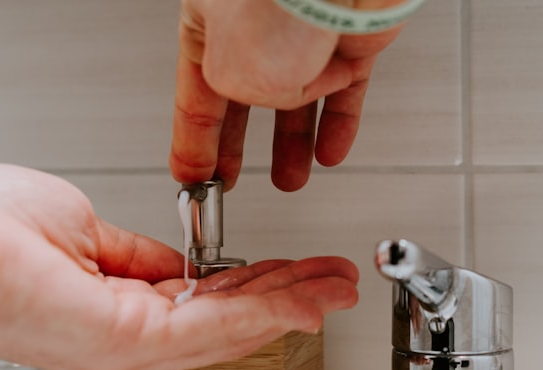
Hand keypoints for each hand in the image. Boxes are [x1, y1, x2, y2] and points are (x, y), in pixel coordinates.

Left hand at [0, 164, 357, 369]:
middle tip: (334, 283)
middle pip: (220, 321)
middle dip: (284, 298)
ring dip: (285, 305)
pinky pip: (206, 330)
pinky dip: (260, 313)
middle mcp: (116, 336)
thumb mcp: (77, 225)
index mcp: (104, 305)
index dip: (250, 284)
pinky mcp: (119, 342)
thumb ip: (129, 252)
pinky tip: (298, 300)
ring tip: (333, 289)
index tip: (291, 269)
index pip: (194, 303)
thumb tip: (167, 262)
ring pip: (223, 329)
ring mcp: (119, 346)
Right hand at [170, 0, 405, 191]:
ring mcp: (305, 27)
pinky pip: (343, 89)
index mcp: (210, 18)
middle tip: (231, 179)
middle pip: (243, 96)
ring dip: (292, 144)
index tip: (193, 174)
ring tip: (290, 178)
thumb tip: (279, 103)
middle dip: (237, 146)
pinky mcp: (350, 35)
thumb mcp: (233, 72)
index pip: (195, 92)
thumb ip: (243, 99)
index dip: (192, 141)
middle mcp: (256, 21)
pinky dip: (336, 124)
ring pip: (297, 96)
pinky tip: (330, 151)